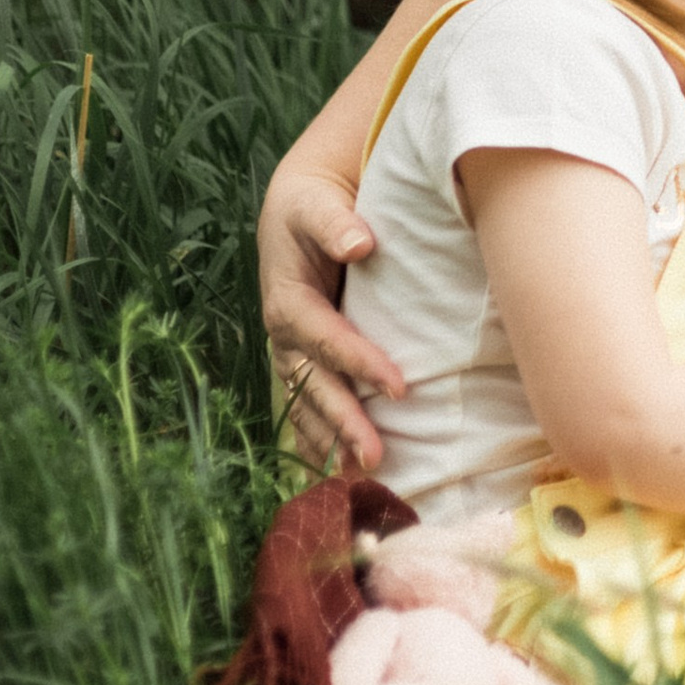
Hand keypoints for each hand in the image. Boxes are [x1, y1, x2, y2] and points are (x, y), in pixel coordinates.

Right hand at [257, 154, 404, 474]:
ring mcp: (290, 354)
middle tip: (377, 457)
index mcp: (288, 301)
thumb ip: (335, 223)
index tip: (400, 387)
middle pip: (315, 387)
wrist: (296, 208)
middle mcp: (285, 336)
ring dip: (332, 442)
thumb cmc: (311, 206)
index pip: (327, 339)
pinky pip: (307, 408)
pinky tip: (338, 474)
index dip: (361, 363)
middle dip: (344, 423)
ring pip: (309, 406)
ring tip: (361, 478)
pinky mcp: (302, 363)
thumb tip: (360, 243)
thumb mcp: (315, 205)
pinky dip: (319, 441)